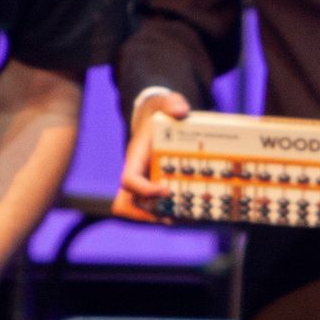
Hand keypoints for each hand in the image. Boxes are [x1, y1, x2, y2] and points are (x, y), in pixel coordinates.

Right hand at [112, 89, 190, 221]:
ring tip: (185, 216)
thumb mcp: (168, 103)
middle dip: (151, 211)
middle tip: (176, 212)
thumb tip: (180, 111)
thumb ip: (173, 103)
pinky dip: (170, 214)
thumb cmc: (162, 111)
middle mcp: (137, 173)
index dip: (144, 189)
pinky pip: (154, 209)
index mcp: (136, 157)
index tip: (165, 188)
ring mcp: (146, 182)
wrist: (159, 117)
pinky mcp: (157, 187)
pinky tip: (190, 213)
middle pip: (131, 203)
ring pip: (141, 211)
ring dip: (161, 217)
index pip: (129, 180)